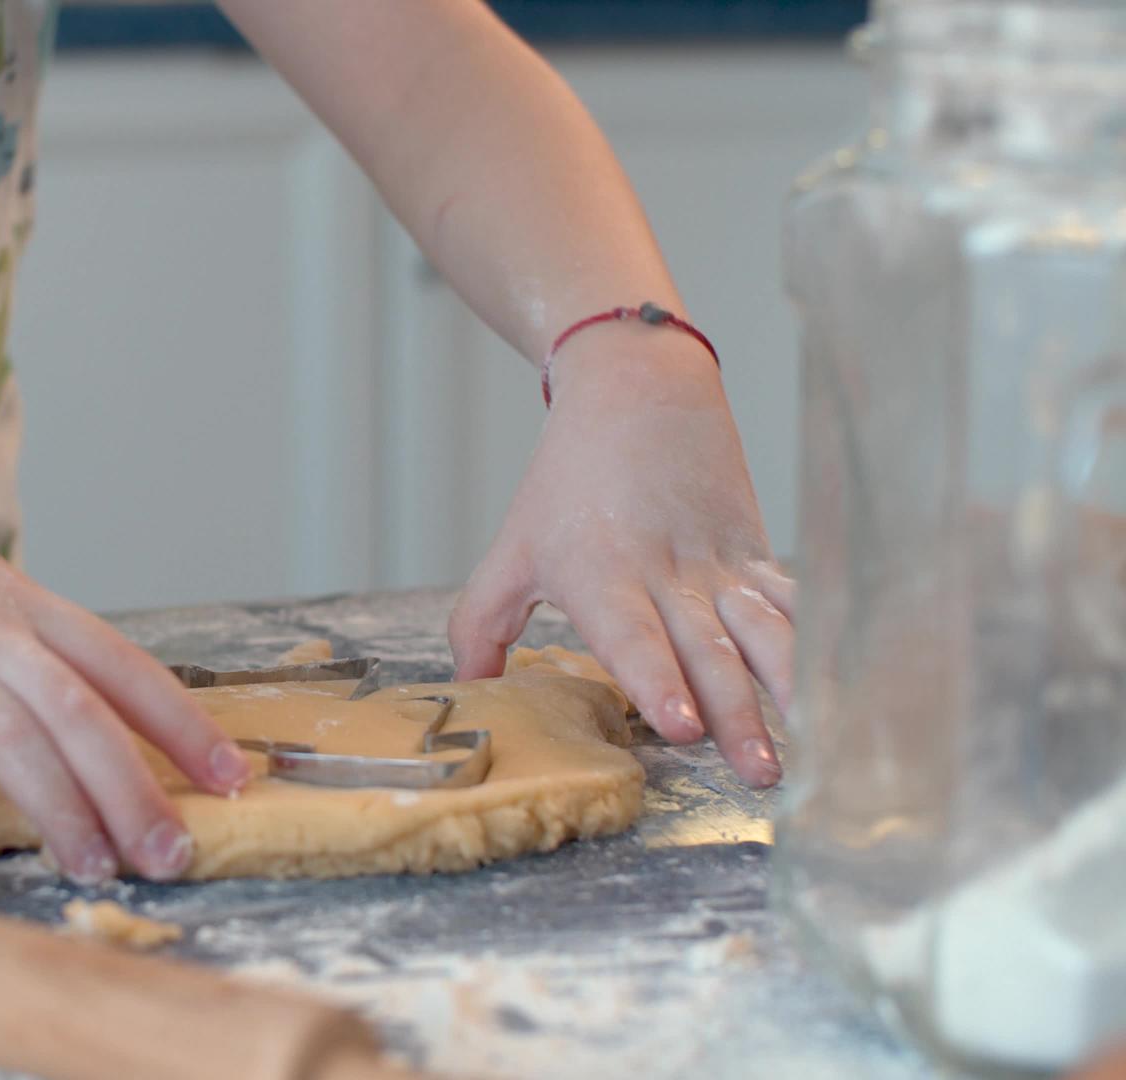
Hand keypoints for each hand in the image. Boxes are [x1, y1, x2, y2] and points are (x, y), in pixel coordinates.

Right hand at [0, 422, 251, 888]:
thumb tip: (53, 724)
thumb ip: (4, 645)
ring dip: (57, 808)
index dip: (183, 724)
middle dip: (134, 788)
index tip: (233, 779)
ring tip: (90, 872)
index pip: (121, 665)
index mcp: (15, 601)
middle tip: (174, 857)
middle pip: (79, 710)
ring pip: (7, 732)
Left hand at [448, 330, 794, 786]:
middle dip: (736, 715)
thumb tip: (470, 689)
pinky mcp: (754, 554)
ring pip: (761, 633)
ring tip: (814, 741)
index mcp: (601, 574)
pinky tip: (850, 686)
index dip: (657, 681)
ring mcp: (718, 565)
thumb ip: (480, 625)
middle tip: (758, 771)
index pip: (632, 638)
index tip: (680, 725)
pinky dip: (819, 642)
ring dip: (789, 690)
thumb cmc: (566, 480)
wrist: (639, 391)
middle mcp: (666, 574)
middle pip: (706, 653)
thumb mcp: (511, 550)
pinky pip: (790, 602)